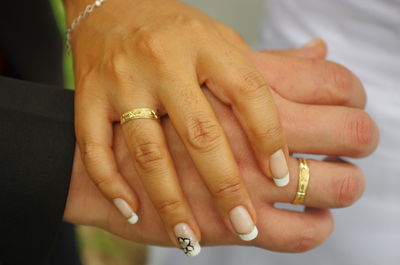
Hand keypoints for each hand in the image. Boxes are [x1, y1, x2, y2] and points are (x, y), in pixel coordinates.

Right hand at [64, 44, 378, 253]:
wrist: (111, 6)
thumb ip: (267, 60)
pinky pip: (95, 146)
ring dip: (170, 201)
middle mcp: (165, 61)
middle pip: (202, 133)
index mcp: (206, 44)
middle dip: (226, 186)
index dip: (269, 137)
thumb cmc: (175, 32)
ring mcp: (124, 80)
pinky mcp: (90, 96)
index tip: (282, 176)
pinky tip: (133, 212)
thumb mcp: (223, 38)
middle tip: (246, 225)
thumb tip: (322, 59)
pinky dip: (112, 182)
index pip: (249, 93)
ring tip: (191, 239)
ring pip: (149, 151)